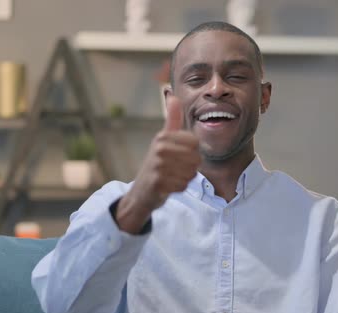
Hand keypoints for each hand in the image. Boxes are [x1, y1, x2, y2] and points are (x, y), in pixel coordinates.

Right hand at [115, 96, 200, 232]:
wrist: (141, 192)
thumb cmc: (156, 164)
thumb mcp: (163, 139)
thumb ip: (171, 118)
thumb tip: (173, 94)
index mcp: (162, 137)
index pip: (195, 143)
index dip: (192, 152)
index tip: (179, 156)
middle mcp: (159, 149)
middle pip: (196, 158)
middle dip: (190, 167)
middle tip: (175, 169)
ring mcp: (158, 166)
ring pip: (191, 173)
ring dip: (184, 178)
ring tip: (171, 177)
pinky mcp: (158, 183)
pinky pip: (183, 185)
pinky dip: (178, 188)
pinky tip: (168, 186)